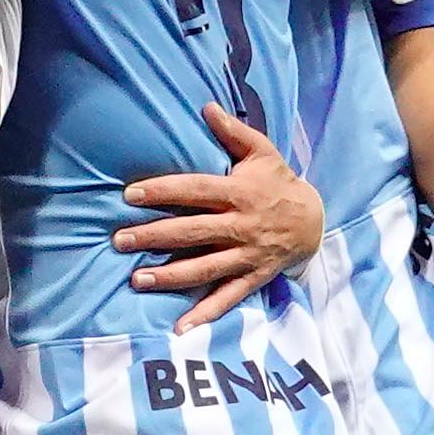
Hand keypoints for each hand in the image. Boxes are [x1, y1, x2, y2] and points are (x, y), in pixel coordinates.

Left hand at [114, 106, 326, 329]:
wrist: (314, 221)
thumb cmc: (279, 183)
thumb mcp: (263, 153)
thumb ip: (234, 132)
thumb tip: (206, 107)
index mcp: (240, 193)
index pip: (196, 191)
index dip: (163, 192)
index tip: (130, 195)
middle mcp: (241, 226)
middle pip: (193, 232)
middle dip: (154, 236)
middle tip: (118, 240)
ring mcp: (247, 256)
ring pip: (205, 268)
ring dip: (170, 276)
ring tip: (136, 279)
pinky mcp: (252, 278)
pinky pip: (227, 298)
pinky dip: (205, 314)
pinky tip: (179, 328)